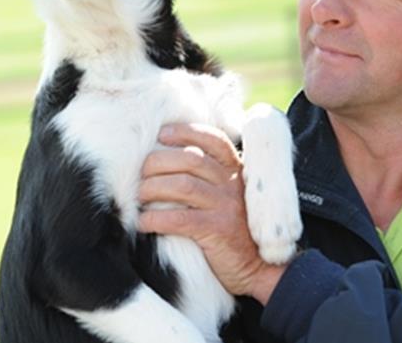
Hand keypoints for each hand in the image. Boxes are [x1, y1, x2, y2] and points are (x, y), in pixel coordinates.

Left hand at [138, 123, 284, 303]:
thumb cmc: (237, 232)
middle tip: (141, 173)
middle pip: (190, 160)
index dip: (186, 132)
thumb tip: (169, 162)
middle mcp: (233, 184)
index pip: (213, 140)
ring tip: (140, 196)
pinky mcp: (219, 231)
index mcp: (237, 171)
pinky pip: (180, 219)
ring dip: (153, 188)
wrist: (261, 269)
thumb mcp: (231, 198)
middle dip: (159, 162)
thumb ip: (211, 179)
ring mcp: (227, 206)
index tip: (163, 134)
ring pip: (183, 185)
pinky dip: (156, 218)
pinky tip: (144, 222)